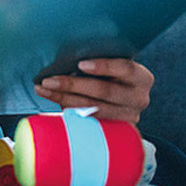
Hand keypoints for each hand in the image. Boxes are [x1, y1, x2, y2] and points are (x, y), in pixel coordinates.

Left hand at [34, 58, 154, 124]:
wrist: (124, 97)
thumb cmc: (114, 74)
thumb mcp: (114, 64)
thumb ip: (100, 59)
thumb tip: (68, 55)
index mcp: (142, 78)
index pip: (125, 69)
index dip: (103, 66)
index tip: (80, 64)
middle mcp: (139, 99)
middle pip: (105, 92)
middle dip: (73, 85)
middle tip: (49, 80)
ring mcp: (128, 117)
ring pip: (93, 109)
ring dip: (64, 98)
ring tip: (43, 90)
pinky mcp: (115, 130)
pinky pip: (89, 121)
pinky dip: (69, 111)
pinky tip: (53, 101)